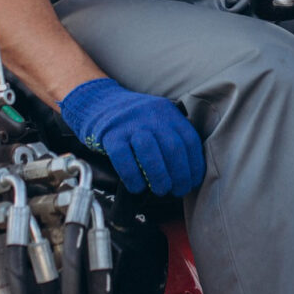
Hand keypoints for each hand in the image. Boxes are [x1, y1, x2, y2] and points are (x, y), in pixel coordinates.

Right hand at [59, 77, 204, 195]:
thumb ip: (171, 136)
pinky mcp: (111, 135)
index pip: (189, 139)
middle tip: (178, 190)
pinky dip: (132, 176)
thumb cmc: (133, 120)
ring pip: (150, 151)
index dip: (194, 164)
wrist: (100, 103)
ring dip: (159, 176)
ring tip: (161, 190)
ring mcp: (130, 124)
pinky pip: (123, 157)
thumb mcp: (157, 118)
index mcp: (167, 112)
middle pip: (172, 147)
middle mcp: (151, 116)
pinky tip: (137, 187)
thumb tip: (187, 172)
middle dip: (179, 174)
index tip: (193, 182)